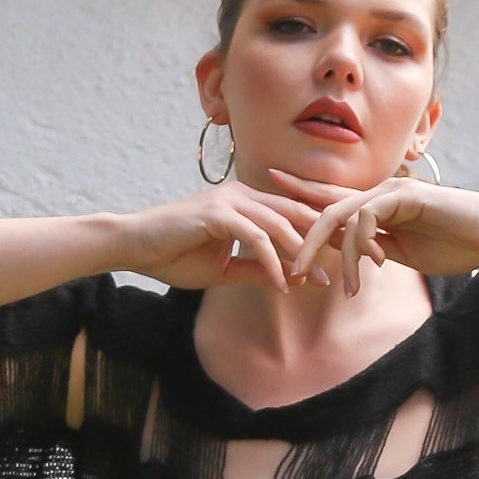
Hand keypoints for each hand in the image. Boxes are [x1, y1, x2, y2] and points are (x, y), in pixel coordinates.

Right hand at [116, 183, 331, 292]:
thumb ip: (257, 269)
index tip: (338, 260)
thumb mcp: (225, 269)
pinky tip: (282, 284)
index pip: (291, 214)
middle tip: (343, 263)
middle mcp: (242, 194)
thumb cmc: (175, 256)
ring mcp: (230, 200)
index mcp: (246, 203)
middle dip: (321, 239)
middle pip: (294, 213)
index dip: (317, 235)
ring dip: (300, 254)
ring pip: (279, 224)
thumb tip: (289, 280)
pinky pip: (256, 237)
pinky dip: (272, 261)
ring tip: (317, 279)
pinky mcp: (218, 212)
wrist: (136, 247)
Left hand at [273, 169, 478, 295]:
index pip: (331, 202)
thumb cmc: (456, 244)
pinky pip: (367, 218)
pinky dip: (361, 245)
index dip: (299, 201)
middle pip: (325, 207)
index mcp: (378, 206)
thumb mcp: (407, 253)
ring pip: (342, 216)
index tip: (267, 207)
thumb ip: (378, 250)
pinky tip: (371, 266)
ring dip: (333, 254)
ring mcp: (391, 192)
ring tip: (331, 282)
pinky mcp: (405, 196)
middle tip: (285, 265)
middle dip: (300, 235)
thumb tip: (353, 259)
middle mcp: (379, 193)